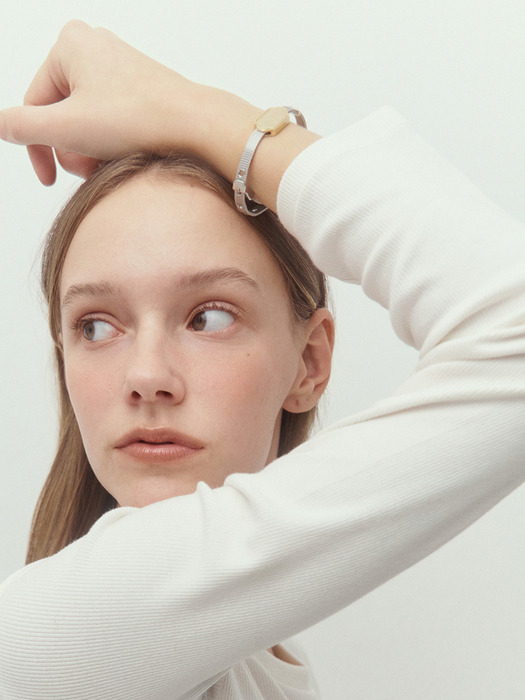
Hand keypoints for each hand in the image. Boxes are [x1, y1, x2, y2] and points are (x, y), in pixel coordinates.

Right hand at [0, 20, 317, 210]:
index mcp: (68, 46)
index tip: (50, 180)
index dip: (38, 148)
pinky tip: (127, 156)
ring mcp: (119, 66)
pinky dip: (113, 141)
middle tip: (91, 169)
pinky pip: (112, 118)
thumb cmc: (139, 120)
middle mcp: (93, 47)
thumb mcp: (67, 128)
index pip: (34, 106)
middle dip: (72, 149)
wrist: (198, 125)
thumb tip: (3, 126)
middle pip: (62, 113)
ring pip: (87, 119)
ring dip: (92, 149)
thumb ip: (22, 127)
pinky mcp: (141, 86)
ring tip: (111, 164)